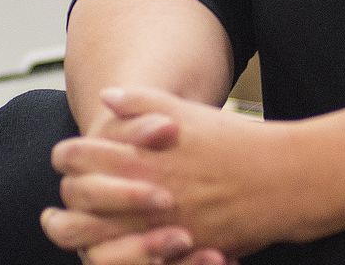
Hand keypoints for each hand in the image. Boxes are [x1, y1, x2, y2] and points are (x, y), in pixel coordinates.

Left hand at [52, 86, 298, 259]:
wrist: (284, 179)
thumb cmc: (238, 143)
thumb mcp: (190, 114)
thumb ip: (145, 102)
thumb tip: (107, 97)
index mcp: (140, 155)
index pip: (76, 157)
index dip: (67, 157)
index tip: (68, 159)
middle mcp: (139, 192)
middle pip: (77, 200)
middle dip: (65, 200)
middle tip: (60, 204)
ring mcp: (155, 226)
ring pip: (91, 240)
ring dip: (77, 235)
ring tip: (71, 231)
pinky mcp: (174, 252)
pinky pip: (127, 262)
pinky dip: (112, 256)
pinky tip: (109, 250)